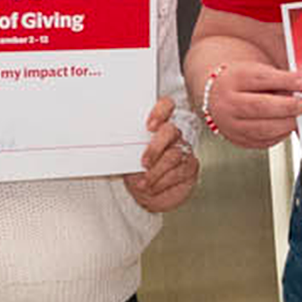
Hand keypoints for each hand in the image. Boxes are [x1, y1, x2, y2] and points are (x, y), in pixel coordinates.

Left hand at [124, 98, 199, 212]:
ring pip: (173, 155)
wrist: (148, 194)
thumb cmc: (137, 172)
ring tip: (144, 183)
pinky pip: (179, 171)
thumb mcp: (127, 158)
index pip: (166, 106)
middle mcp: (173, 136)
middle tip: (144, 163)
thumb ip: (127, 146)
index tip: (149, 125)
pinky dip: (163, 182)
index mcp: (157, 127)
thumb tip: (110, 139)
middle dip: (155, 148)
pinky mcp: (191, 166)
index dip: (160, 111)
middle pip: (170, 130)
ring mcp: (184, 150)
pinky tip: (154, 186)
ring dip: (156, 172)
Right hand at [205, 60, 301, 149]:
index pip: (260, 78)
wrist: (218, 94)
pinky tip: (286, 127)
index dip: (285, 81)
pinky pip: (262, 142)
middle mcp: (227, 103)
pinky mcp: (237, 139)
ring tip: (297, 117)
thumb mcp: (257, 70)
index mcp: (233, 80)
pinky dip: (279, 135)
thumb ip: (280, 78)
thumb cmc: (242, 81)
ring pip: (261, 129)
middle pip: (259, 107)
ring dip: (285, 124)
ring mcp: (229, 124)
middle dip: (286, 107)